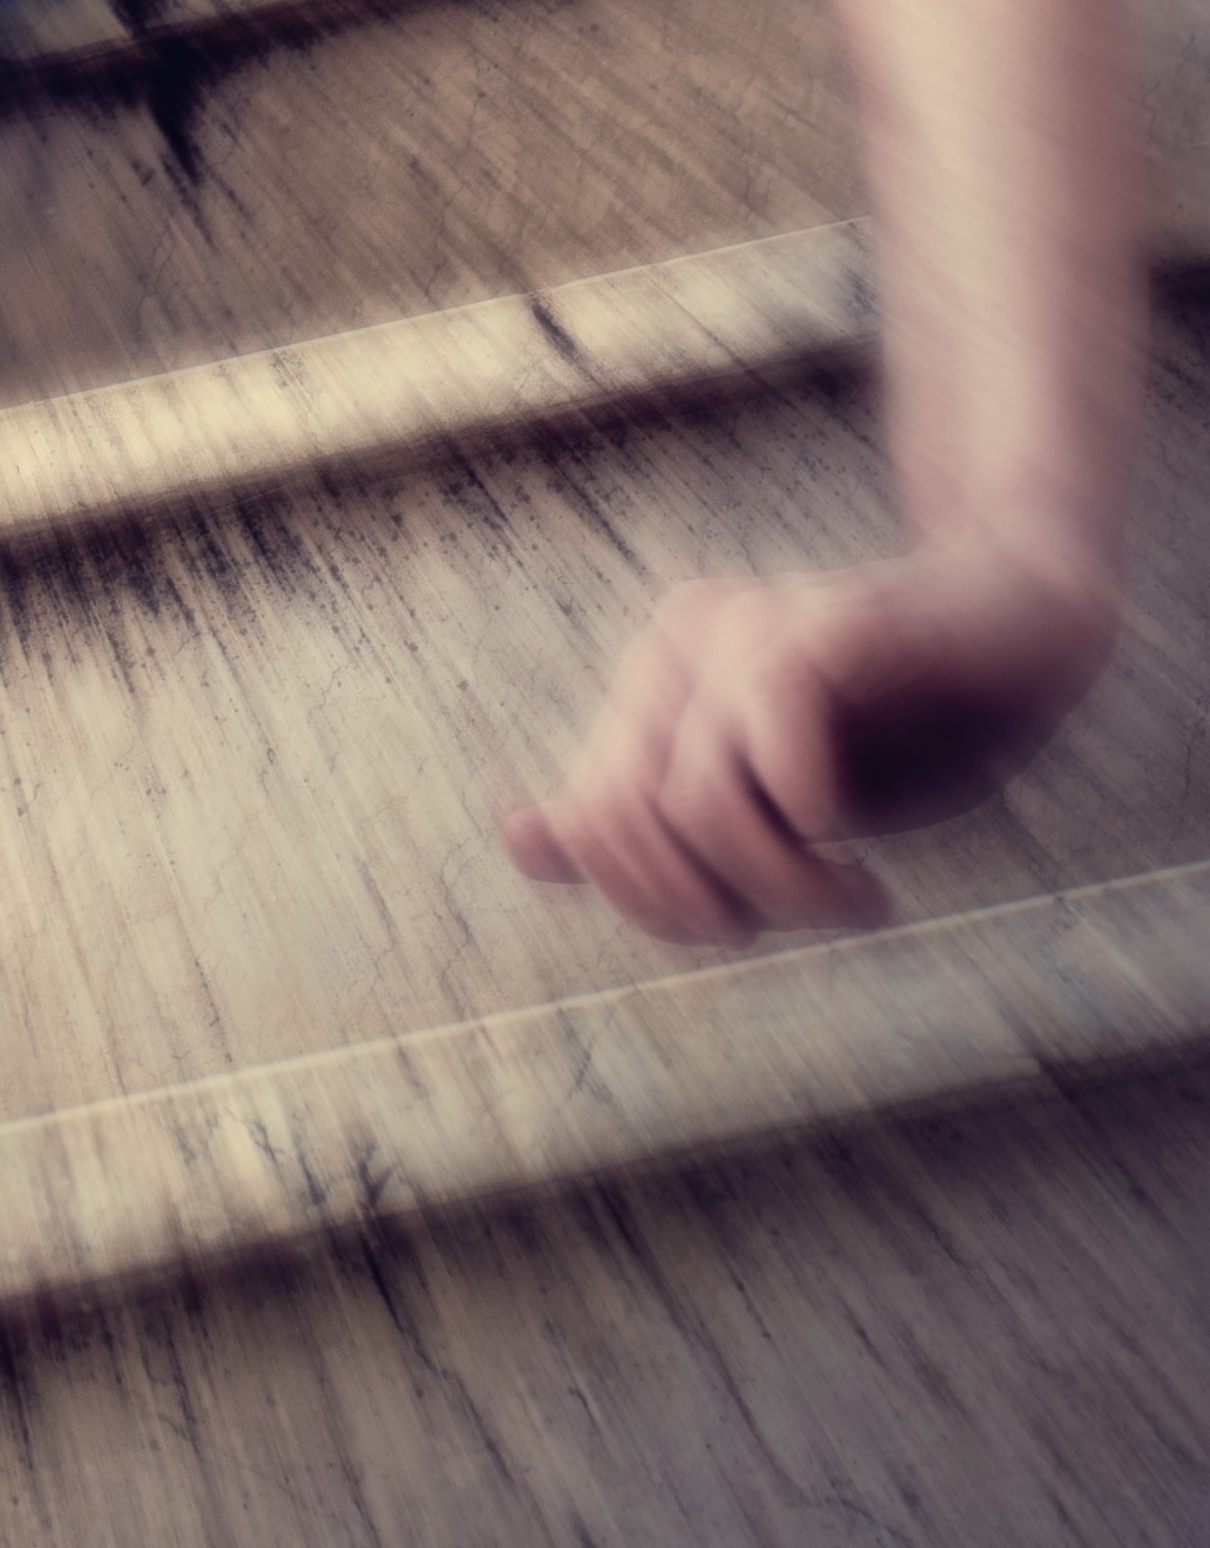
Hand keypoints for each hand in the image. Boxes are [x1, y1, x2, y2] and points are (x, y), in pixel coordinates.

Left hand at [503, 543, 1117, 949]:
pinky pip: (768, 739)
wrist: (1024, 626)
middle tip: (813, 910)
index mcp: (656, 680)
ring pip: (695, 804)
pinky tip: (850, 842)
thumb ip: (654, 818)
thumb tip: (522, 841)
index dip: (655, 906)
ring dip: (778, 886)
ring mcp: (751, 623)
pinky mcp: (827, 627)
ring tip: (855, 895)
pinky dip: (804, 820)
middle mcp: (682, 640)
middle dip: (710, 907)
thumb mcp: (774, 798)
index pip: (590, 825)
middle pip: (626, 823)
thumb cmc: (905, 722)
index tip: (748, 924)